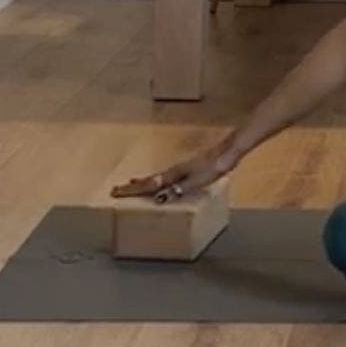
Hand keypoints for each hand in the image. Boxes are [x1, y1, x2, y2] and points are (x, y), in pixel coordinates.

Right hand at [111, 138, 235, 203]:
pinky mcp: (188, 168)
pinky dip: (155, 179)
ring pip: (156, 176)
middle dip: (133, 186)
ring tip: (132, 184)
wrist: (229, 151)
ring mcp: (181, 168)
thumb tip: (159, 195)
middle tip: (116, 189)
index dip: (133, 190)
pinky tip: (160, 181)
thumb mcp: (198, 180)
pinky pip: (166, 175)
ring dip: (143, 182)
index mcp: (174, 174)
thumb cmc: (216, 166)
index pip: (149, 184)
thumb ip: (179, 188)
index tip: (116, 192)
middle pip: (149, 180)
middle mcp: (174, 170)